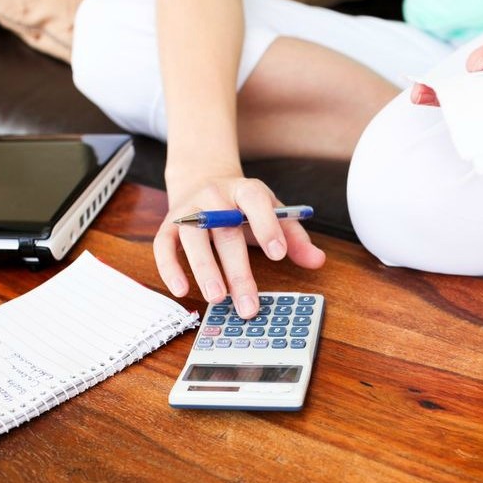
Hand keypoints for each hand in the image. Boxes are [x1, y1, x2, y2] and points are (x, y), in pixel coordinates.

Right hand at [153, 173, 324, 317]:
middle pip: (226, 230)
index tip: (278, 253)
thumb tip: (318, 261)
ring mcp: (188, 210)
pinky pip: (163, 246)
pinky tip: (181, 290)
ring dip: (204, 269)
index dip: (267, 226)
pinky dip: (169, 268)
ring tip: (216, 298)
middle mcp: (214, 196)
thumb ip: (293, 236)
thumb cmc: (241, 205)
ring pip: (193, 238)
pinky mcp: (168, 225)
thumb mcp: (271, 211)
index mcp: (244, 190)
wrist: (202, 179)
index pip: (256, 202)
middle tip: (248, 304)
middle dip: (238, 270)